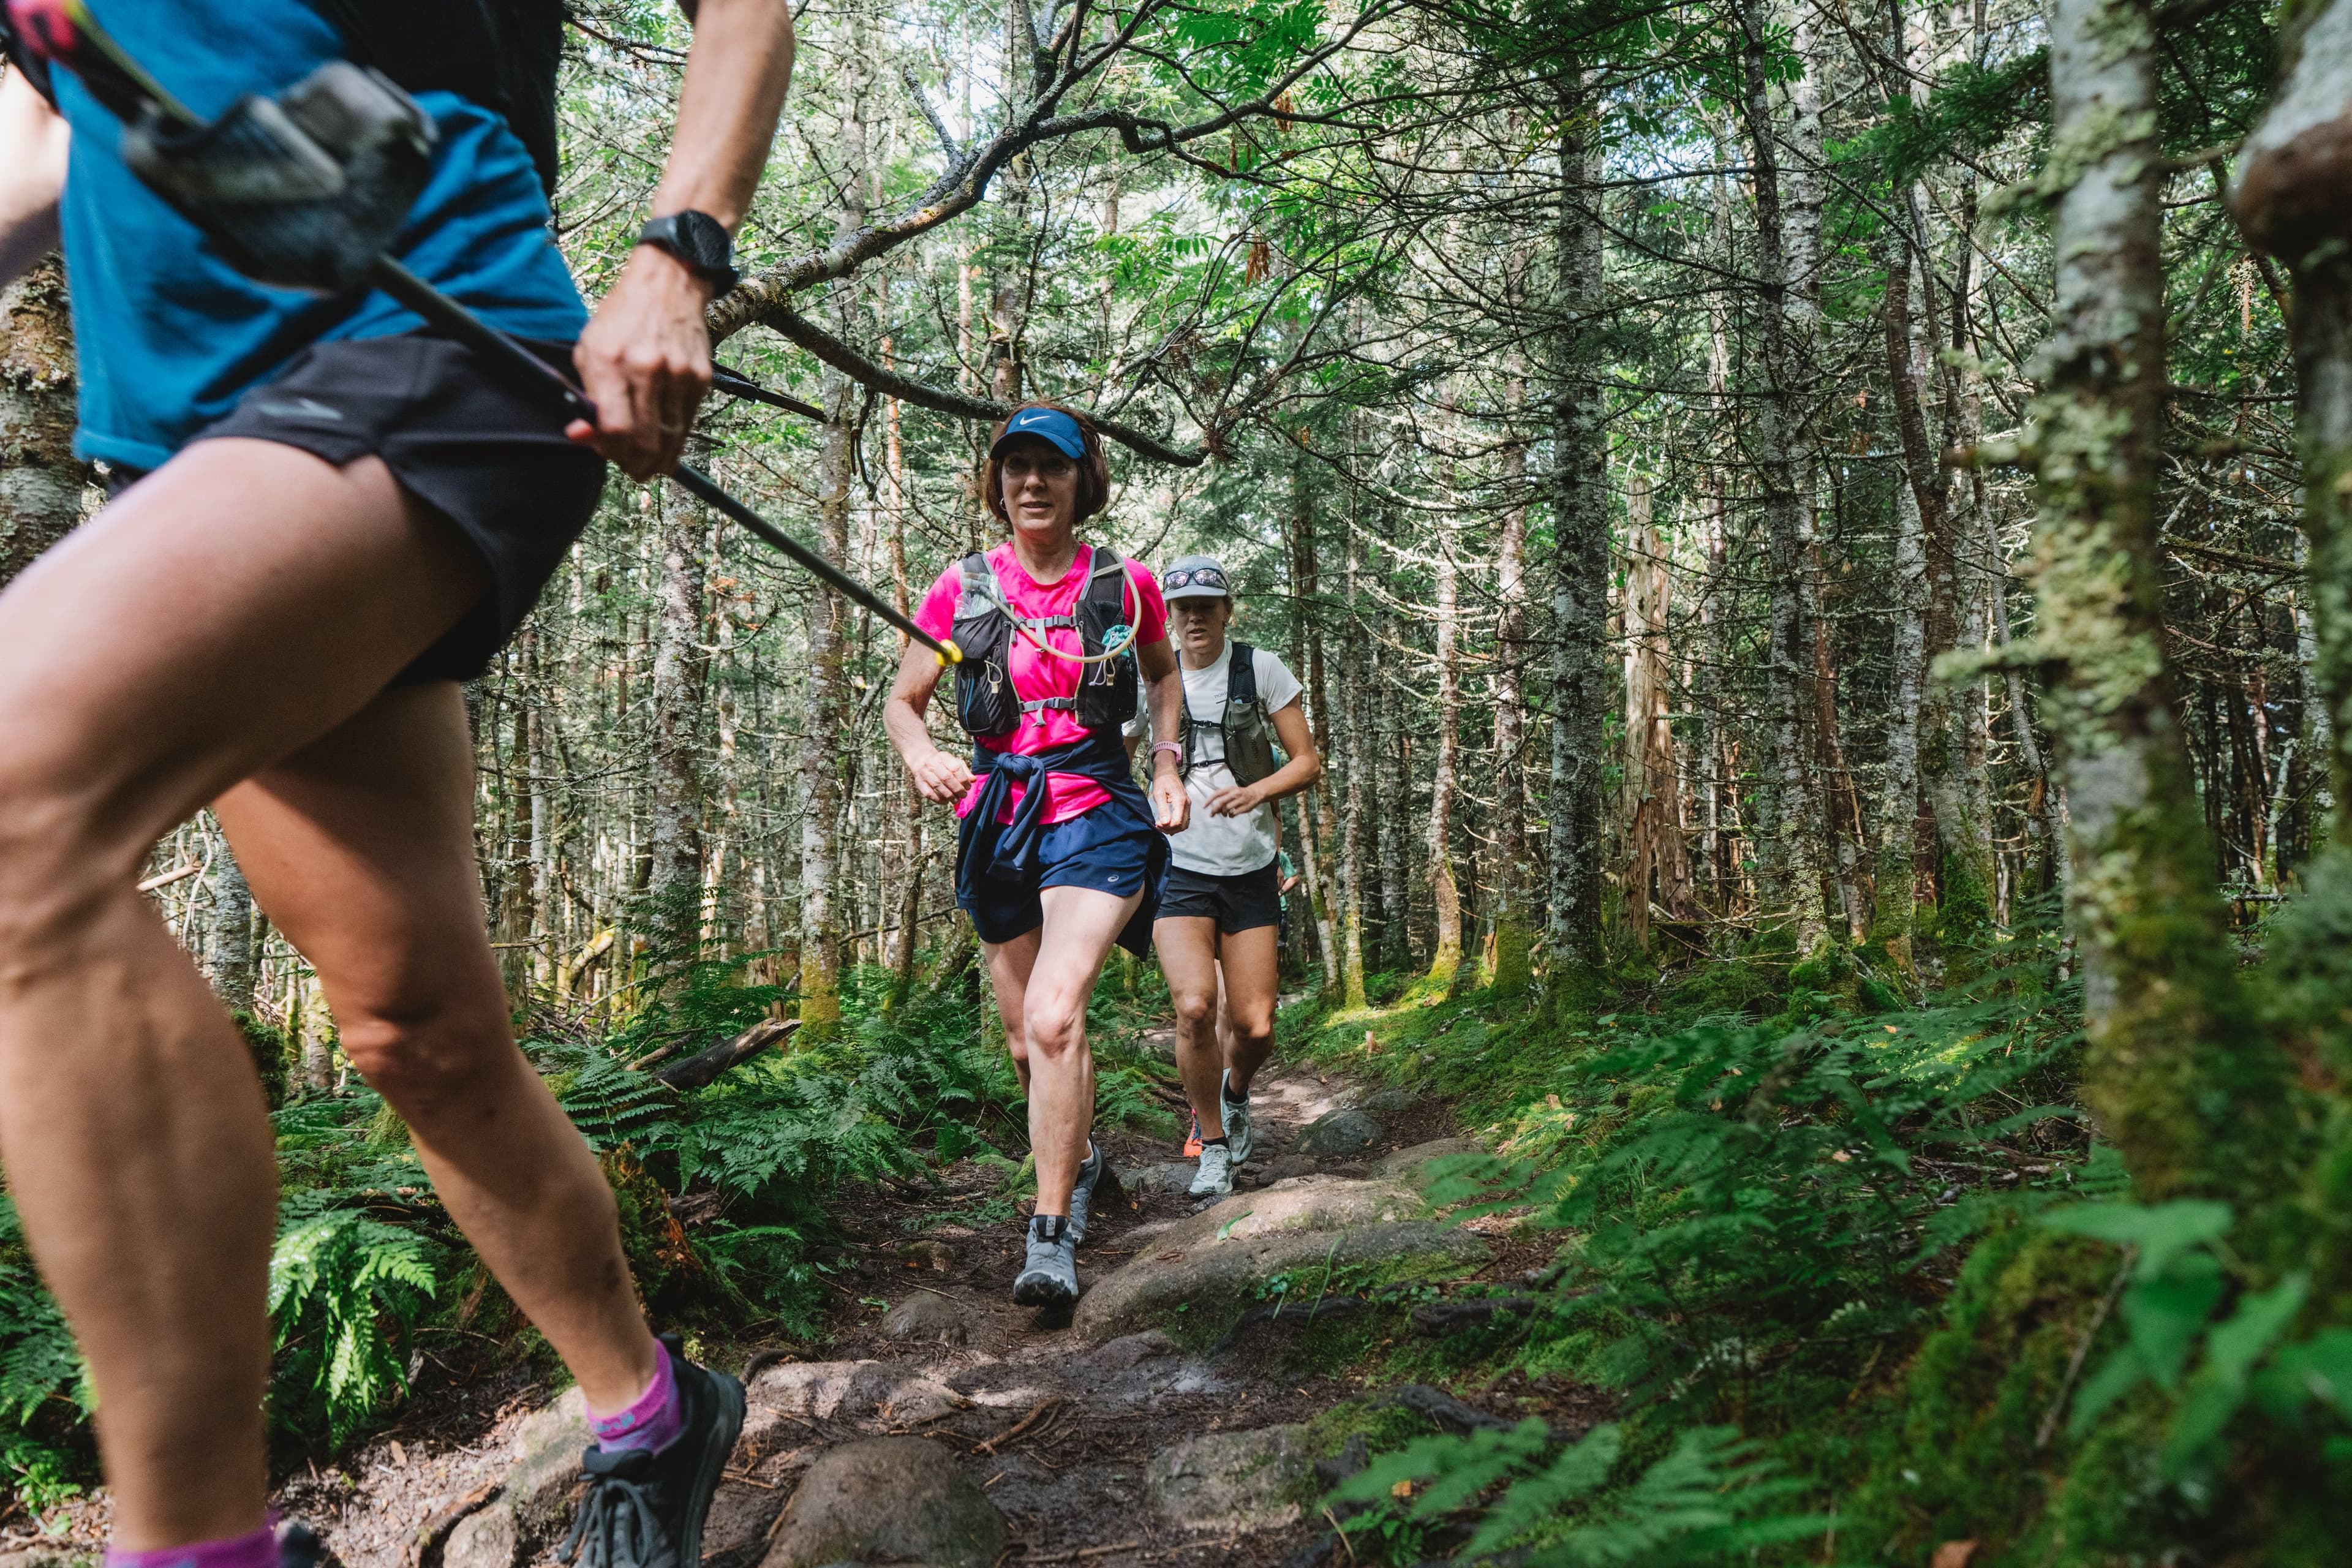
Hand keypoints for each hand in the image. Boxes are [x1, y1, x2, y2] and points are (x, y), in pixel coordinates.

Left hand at [567, 245, 717, 479]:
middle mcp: (647, 369)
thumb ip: (586, 396)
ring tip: (646, 464)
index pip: (614, 429)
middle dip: (634, 464)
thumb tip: (582, 437)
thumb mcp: (589, 350)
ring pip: (670, 439)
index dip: (608, 450)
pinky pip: (688, 423)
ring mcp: (679, 374)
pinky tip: (665, 445)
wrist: (667, 284)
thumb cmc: (621, 318)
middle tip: (628, 466)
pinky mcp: (701, 378)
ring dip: (656, 460)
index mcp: (611, 361)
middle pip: (645, 442)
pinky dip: (676, 441)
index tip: (604, 451)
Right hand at [908, 748, 974, 804]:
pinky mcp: (919, 782)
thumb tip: (973, 780)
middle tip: (963, 795)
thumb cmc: (942, 763)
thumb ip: (964, 770)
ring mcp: (924, 773)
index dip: (964, 779)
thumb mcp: (954, 762)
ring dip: (949, 795)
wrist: (921, 760)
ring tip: (956, 800)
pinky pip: (928, 793)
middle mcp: (932, 763)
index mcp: (943, 756)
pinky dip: (938, 799)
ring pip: (938, 786)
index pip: (955, 768)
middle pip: (946, 777)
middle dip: (957, 788)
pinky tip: (945, 801)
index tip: (968, 786)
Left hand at [1151, 768, 1189, 832]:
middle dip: (1170, 829)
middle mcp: (1187, 804)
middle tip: (1158, 826)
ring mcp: (1187, 804)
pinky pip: (1184, 819)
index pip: (1177, 822)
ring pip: (1184, 824)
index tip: (1157, 824)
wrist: (1167, 771)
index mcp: (1180, 801)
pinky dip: (1177, 824)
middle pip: (1182, 825)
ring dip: (1174, 828)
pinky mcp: (1185, 805)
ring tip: (1162, 825)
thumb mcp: (1158, 794)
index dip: (1167, 827)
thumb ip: (1163, 809)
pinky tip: (1167, 823)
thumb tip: (1165, 823)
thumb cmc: (1162, 780)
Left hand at [1206, 783, 1265, 817]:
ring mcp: (1240, 801)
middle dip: (1215, 809)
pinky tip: (1231, 814)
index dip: (1209, 800)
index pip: (1217, 794)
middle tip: (1211, 814)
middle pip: (1221, 802)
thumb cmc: (1240, 793)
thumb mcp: (1231, 792)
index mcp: (1230, 789)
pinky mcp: (1244, 808)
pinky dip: (1230, 815)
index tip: (1204, 806)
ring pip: (1227, 809)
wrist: (1255, 793)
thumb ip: (1223, 798)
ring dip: (1223, 813)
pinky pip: (1233, 813)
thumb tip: (1213, 808)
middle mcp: (1234, 794)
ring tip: (1224, 814)